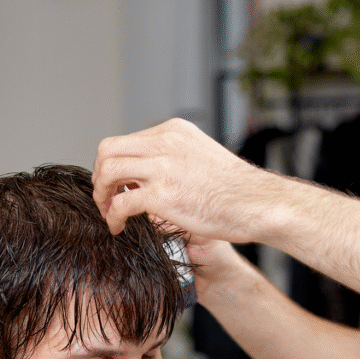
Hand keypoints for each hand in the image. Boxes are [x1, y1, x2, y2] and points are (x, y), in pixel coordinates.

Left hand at [93, 119, 270, 241]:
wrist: (259, 203)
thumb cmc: (237, 190)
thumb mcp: (203, 157)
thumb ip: (176, 158)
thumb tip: (152, 171)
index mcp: (174, 131)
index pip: (126, 141)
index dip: (114, 165)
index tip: (117, 185)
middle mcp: (166, 142)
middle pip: (108, 150)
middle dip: (99, 176)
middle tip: (105, 198)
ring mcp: (163, 167)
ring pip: (108, 171)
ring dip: (101, 195)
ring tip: (108, 213)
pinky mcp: (164, 195)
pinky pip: (121, 203)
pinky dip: (113, 216)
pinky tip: (119, 227)